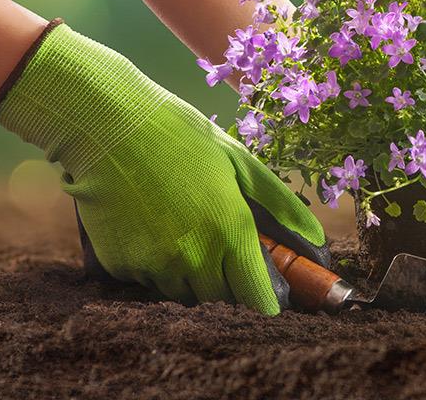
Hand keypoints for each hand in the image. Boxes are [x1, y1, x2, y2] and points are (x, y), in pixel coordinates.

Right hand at [0, 22, 327, 314]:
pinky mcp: (119, 266)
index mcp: (229, 231)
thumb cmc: (182, 138)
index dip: (269, 297)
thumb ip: (281, 207)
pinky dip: (156, 265)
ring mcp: (152, 264)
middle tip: (224, 245)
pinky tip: (153, 227)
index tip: (271, 289)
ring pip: (184, 293)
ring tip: (187, 229)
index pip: (259, 298)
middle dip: (230, 281)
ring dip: (193, 275)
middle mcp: (192, 257)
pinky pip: (148, 281)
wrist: (109, 125)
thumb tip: (316, 242)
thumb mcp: (241, 163)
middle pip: (222, 299)